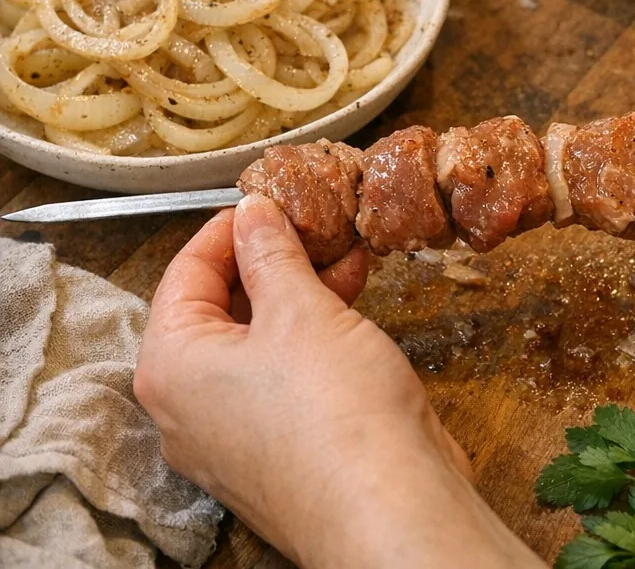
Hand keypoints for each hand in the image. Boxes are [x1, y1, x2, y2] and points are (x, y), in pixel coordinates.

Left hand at [135, 195, 543, 568]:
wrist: (390, 508)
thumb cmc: (333, 408)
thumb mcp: (300, 308)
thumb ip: (271, 251)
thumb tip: (252, 210)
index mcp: (171, 365)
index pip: (185, 273)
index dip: (229, 228)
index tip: (268, 200)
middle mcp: (188, 406)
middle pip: (220, 308)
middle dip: (272, 260)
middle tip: (313, 224)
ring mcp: (232, 434)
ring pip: (257, 341)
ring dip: (300, 293)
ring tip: (346, 254)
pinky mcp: (276, 449)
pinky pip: (281, 375)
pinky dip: (311, 334)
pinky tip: (354, 300)